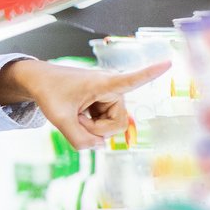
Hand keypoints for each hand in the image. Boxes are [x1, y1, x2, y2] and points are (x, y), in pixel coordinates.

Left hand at [0, 58, 167, 148]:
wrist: (40, 82)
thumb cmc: (50, 93)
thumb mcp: (59, 120)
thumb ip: (78, 139)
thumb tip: (101, 147)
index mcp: (105, 83)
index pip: (132, 80)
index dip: (151, 73)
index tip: (168, 62)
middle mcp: (113, 88)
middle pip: (117, 124)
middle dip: (96, 130)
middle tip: (75, 119)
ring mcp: (111, 98)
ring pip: (111, 127)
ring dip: (91, 128)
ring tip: (75, 114)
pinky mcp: (107, 104)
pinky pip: (105, 125)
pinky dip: (90, 126)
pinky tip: (80, 115)